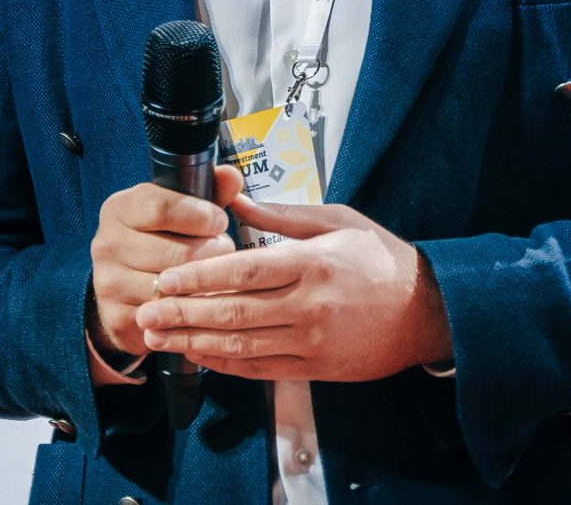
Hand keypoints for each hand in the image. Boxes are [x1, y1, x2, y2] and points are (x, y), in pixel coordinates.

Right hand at [87, 165, 243, 365]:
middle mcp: (107, 243)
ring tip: (214, 275)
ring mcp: (109, 282)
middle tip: (224, 253)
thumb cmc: (159, 241)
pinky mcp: (118, 315)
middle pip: (176, 251)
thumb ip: (207, 192)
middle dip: (211, 252)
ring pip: (174, 286)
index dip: (199, 215)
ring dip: (205, 282)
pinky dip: (191, 307)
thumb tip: (232, 175)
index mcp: (119, 209)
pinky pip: (168, 315)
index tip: (219, 222)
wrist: (124, 291)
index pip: (160, 207)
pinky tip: (199, 299)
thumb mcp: (178, 212)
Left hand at [132, 194, 452, 381]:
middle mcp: (308, 305)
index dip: (198, 276)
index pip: (242, 271)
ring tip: (159, 339)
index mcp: (311, 263)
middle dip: (183, 314)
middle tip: (145, 313)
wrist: (425, 311)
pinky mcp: (317, 367)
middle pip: (234, 313)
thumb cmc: (380, 259)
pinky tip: (200, 356)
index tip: (165, 278)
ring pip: (242, 346)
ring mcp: (312, 341)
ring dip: (195, 343)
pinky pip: (262, 369)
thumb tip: (234, 201)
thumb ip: (281, 216)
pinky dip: (226, 365)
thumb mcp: (336, 221)